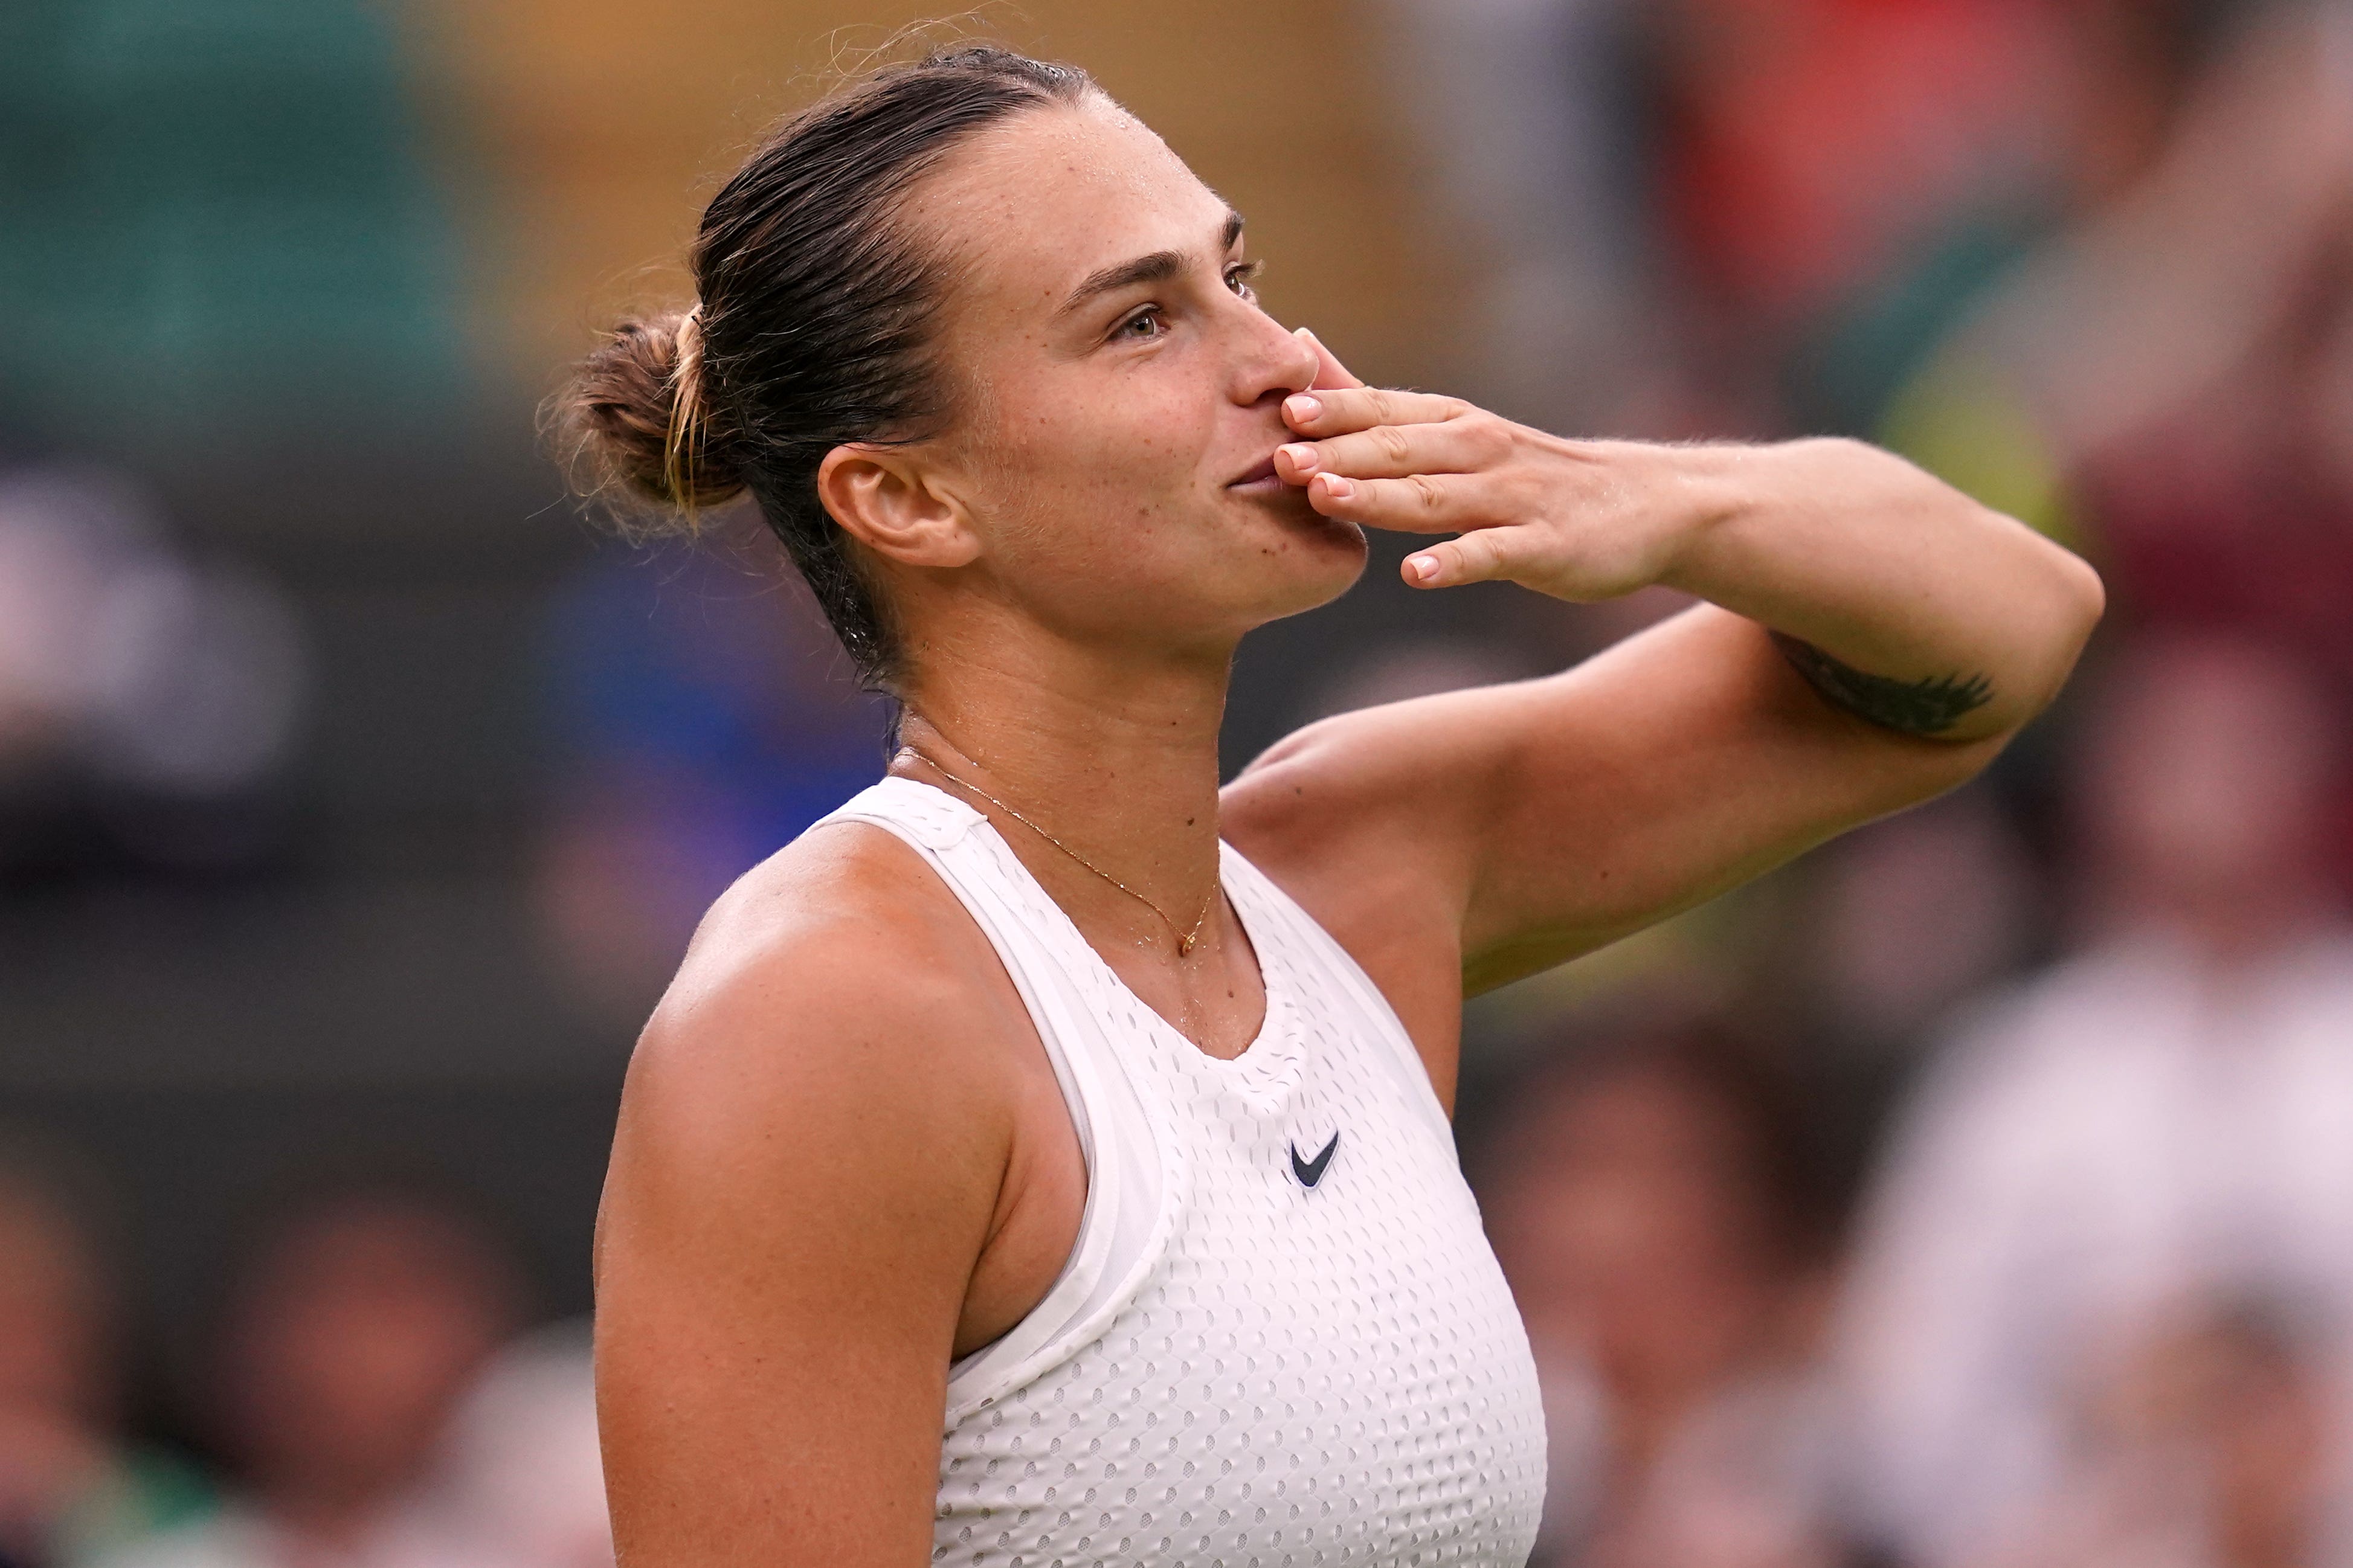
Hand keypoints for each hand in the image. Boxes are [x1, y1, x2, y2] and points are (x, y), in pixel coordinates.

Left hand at [1276, 336, 1706, 599]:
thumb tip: (1301, 346)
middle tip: (1282, 459)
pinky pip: (1492, 554)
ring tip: (1327, 498)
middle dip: (1339, 452)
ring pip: (1435, 496)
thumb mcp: (1455, 428)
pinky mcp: (1543, 546)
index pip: (1383, 409)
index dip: (1331, 410)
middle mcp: (1479, 450)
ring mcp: (1513, 498)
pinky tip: (1417, 574)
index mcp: (1453, 422)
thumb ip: (1375, 401)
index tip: (1275, 409)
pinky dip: (1455, 562)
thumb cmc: (1531, 473)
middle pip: (1400, 450)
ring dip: (1379, 496)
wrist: (1646, 505)